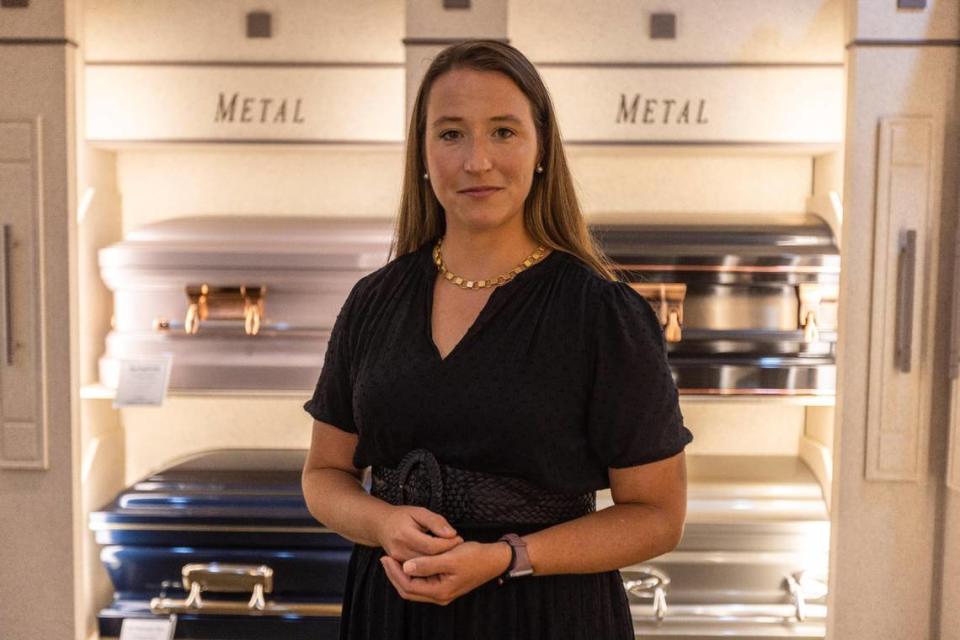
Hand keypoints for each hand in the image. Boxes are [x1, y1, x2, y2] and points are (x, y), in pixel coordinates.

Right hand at [375, 505, 463, 562]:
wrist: (381, 525)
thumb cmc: (402, 517)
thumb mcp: (420, 512)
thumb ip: (436, 522)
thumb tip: (451, 534)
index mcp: (405, 535)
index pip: (432, 546)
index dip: (448, 544)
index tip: (459, 539)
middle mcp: (400, 550)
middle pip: (429, 559)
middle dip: (446, 554)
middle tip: (459, 547)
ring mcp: (398, 560)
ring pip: (424, 567)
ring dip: (439, 561)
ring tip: (451, 552)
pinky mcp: (399, 566)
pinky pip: (418, 570)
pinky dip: (430, 565)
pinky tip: (440, 559)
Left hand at [379, 541, 512, 605]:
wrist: (493, 559)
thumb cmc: (474, 557)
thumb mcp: (450, 557)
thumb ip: (427, 564)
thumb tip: (406, 567)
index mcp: (439, 591)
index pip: (408, 586)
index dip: (394, 572)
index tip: (387, 557)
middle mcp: (439, 596)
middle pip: (408, 590)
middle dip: (394, 575)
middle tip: (385, 558)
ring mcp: (442, 592)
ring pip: (414, 587)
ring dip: (402, 574)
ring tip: (393, 559)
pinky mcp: (444, 585)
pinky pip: (422, 583)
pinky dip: (413, 574)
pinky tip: (409, 561)